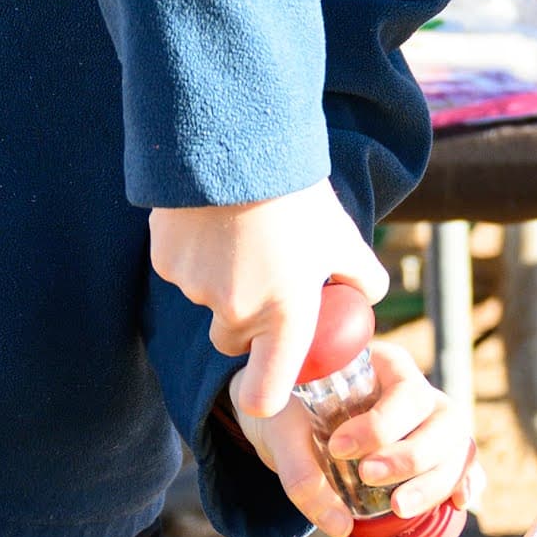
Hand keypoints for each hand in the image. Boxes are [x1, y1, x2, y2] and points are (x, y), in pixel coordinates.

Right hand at [149, 189, 386, 426]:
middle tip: (265, 278)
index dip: (265, 393)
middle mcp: (236, 314)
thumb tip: (369, 294)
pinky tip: (213, 217)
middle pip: (233, 341)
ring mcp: (195, 289)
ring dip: (221, 279)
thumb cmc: (299, 195)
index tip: (271, 378)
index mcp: (284, 318)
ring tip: (242, 231)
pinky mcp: (166, 262)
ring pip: (207, 300)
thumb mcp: (343, 236)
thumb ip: (362, 277)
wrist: (237, 142)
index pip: (264, 394)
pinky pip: (181, 270)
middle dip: (245, 322)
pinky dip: (195, 253)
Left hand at [231, 344, 473, 536]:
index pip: (407, 392)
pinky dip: (468, 484)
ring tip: (399, 507)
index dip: (381, 425)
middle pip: (445, 421)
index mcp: (388, 367)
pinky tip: (458, 504)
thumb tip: (340, 526)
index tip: (338, 448)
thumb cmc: (291, 415)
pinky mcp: (437, 454)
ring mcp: (433, 423)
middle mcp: (421, 392)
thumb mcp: (283, 434)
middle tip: (368, 476)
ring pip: (459, 448)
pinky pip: (467, 466)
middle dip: (411, 456)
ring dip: (435, 482)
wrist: (292, 424)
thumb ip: (302, 476)